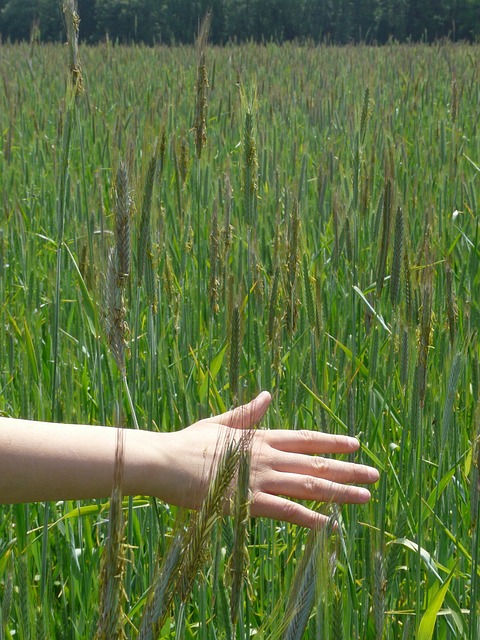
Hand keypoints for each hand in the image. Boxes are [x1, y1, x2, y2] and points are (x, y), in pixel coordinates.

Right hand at [156, 391, 378, 527]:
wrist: (163, 461)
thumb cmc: (187, 444)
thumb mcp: (220, 423)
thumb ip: (247, 413)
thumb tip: (266, 394)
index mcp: (260, 438)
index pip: (305, 439)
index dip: (332, 442)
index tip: (355, 444)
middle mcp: (267, 457)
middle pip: (315, 464)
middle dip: (348, 470)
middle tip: (375, 474)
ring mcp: (260, 479)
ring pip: (309, 487)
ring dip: (339, 492)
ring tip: (365, 496)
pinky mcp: (248, 502)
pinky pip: (287, 512)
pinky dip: (311, 518)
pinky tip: (331, 524)